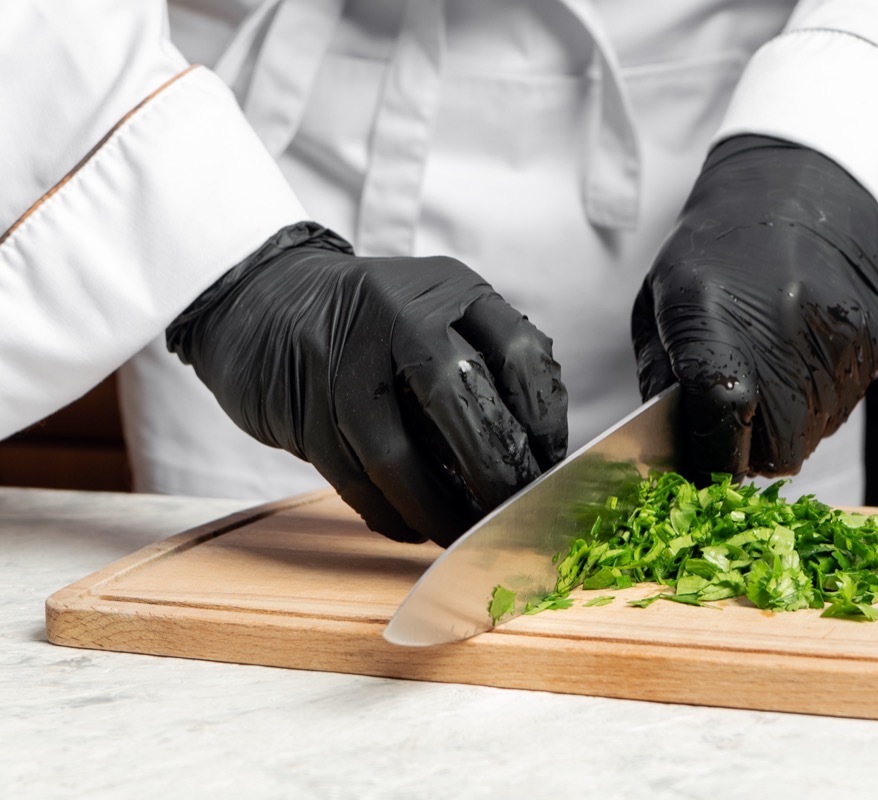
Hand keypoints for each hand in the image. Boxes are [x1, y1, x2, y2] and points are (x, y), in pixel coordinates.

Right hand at [168, 223, 566, 545]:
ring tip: (468, 536)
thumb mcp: (437, 311)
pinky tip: (416, 528)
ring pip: (398, 458)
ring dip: (440, 511)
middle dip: (496, 473)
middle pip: (461, 404)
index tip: (549, 464)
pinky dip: (392, 514)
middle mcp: (398, 317)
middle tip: (516, 513)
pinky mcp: (303, 408)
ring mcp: (343, 363)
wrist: (265, 298)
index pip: (518, 354)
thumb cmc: (374, 321)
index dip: (542, 418)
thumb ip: (483, 361)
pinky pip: (354, 479)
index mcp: (449, 290)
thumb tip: (535, 455)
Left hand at [632, 136, 877, 481]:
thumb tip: (673, 451)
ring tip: (770, 373)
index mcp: (713, 317)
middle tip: (737, 421)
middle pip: (775, 448)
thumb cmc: (717, 249)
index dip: (709, 457)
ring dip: (787, 427)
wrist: (801, 183)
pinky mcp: (873, 337)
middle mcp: (780, 327)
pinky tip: (801, 356)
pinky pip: (843, 404)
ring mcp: (836, 335)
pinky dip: (818, 400)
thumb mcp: (661, 302)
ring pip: (814, 434)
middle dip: (750, 450)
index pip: (720, 422)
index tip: (702, 462)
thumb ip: (661, 381)